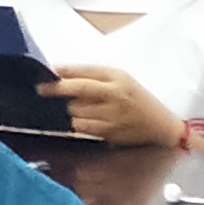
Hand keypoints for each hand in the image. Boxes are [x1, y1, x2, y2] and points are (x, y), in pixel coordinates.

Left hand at [46, 66, 182, 147]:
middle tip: (41, 89)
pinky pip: (82, 127)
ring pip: (76, 110)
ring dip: (69, 109)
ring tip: (75, 107)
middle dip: (56, 89)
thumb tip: (60, 74)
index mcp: (117, 77)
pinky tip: (82, 120)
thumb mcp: (120, 79)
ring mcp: (112, 115)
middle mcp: (115, 94)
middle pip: (77, 90)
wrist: (161, 126)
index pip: (84, 71)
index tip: (45, 72)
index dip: (62, 72)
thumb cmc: (137, 99)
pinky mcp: (109, 133)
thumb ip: (93, 76)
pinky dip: (77, 123)